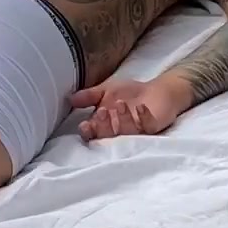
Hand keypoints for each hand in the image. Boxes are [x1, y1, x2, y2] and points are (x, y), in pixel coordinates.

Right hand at [70, 77, 192, 140]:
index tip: (85, 125)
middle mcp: (119, 132)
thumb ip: (89, 96)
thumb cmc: (131, 93)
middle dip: (104, 126)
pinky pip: (147, 126)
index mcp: (105, 125)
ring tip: (121, 103)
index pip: (93, 133)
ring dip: (122, 120)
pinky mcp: (153, 127)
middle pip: (108, 137)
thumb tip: (70, 98)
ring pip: (126, 133)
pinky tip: (140, 107)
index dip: (88, 131)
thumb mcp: (106, 90)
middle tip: (103, 111)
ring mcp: (137, 132)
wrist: (158, 90)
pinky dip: (143, 117)